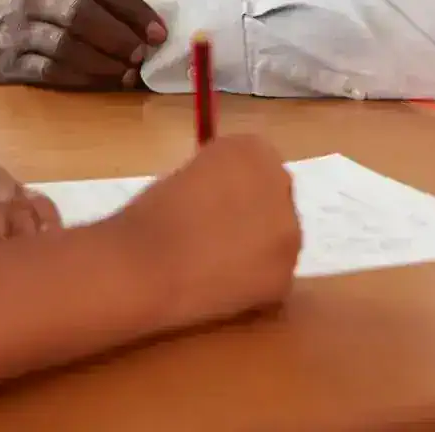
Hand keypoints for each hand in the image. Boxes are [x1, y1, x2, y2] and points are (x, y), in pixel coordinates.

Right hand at [0, 0, 183, 89]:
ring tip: (129, 72)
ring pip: (64, 45)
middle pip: (80, 14)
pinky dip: (82, 77)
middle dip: (118, 36)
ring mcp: (20, 31)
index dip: (131, 7)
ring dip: (103, 61)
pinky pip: (49, 71)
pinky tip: (104, 82)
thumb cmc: (44, 3)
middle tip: (144, 54)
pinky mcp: (12, 63)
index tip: (158, 30)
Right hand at [112, 135, 300, 329]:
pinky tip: (223, 285)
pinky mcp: (285, 276)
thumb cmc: (151, 214)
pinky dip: (255, 280)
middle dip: (255, 210)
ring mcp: (288, 232)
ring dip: (259, 245)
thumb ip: (218, 175)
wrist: (146, 265)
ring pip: (280, 237)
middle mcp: (279, 182)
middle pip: (275, 195)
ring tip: (217, 262)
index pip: (257, 160)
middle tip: (219, 230)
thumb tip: (225, 194)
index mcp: (250, 149)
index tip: (215, 196)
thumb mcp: (186, 172)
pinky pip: (274, 274)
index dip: (237, 181)